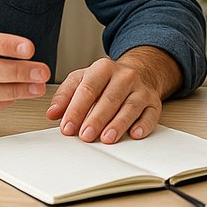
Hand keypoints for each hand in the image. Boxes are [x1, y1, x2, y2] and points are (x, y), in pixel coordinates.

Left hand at [46, 47, 179, 142]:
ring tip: (107, 138)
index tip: (67, 127)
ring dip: (118, 124)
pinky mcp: (154, 102)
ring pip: (130, 107)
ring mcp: (141, 89)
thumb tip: (53, 113)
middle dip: (96, 119)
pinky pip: (150, 114)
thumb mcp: (82, 80)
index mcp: (103, 68)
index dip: (76, 109)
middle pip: (110, 98)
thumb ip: (65, 95)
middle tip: (85, 136)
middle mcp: (125, 76)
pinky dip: (144, 125)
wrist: (137, 73)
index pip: (88, 89)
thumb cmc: (105, 81)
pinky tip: (135, 134)